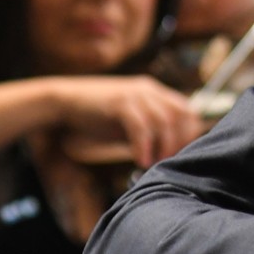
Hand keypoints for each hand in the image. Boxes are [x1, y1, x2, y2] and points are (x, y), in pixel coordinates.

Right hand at [45, 75, 204, 167]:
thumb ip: (152, 131)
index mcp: (156, 93)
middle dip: (179, 142)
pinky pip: (140, 126)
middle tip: (168, 162)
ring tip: (154, 164)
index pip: (189, 111)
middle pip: (181, 115)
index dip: (189, 135)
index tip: (179, 155)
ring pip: (164, 121)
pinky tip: (140, 160)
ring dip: (163, 147)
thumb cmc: (99, 117)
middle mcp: (150, 90)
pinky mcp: (119, 103)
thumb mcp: (132, 122)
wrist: (65, 102)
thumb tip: (171, 152)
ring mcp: (135, 94)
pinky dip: (144, 146)